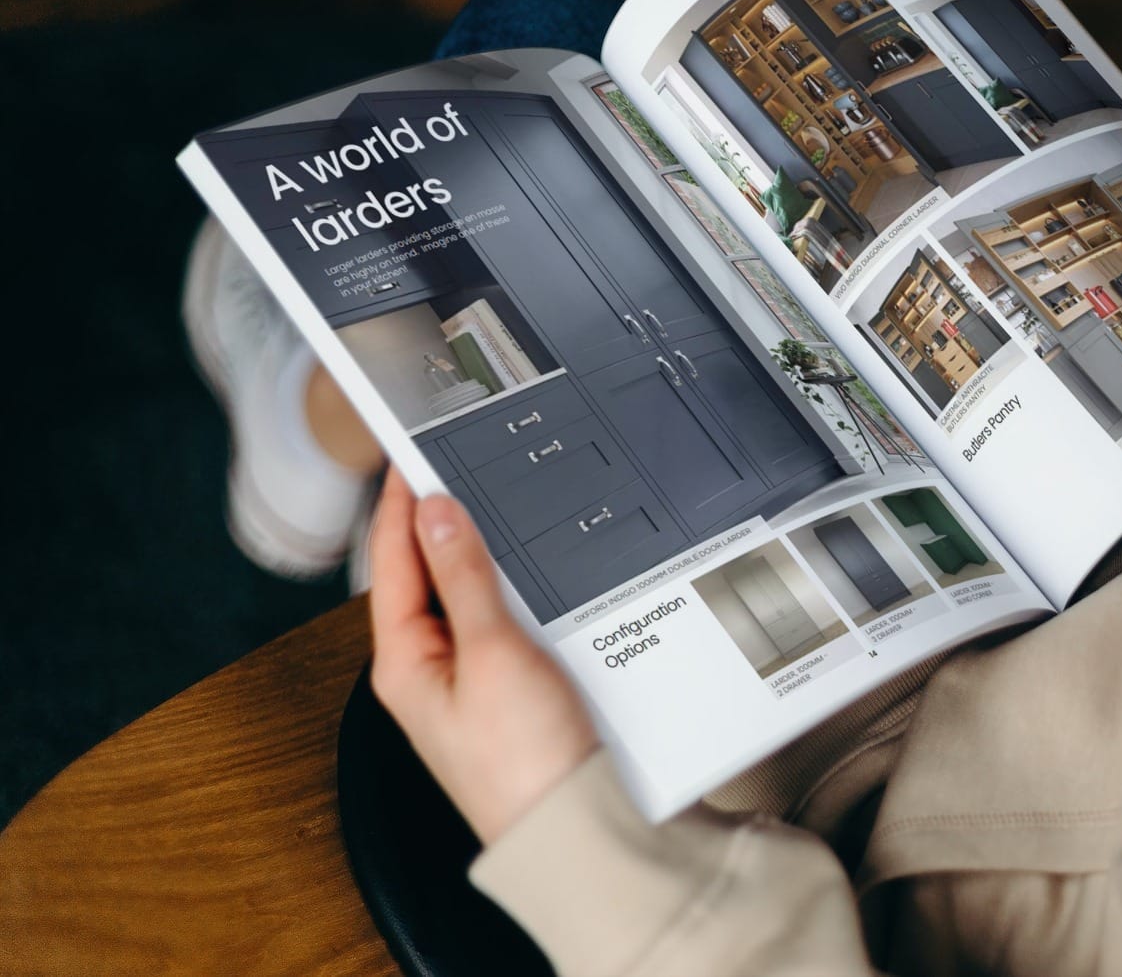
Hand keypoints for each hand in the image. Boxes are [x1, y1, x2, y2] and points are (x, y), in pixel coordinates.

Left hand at [368, 468, 599, 844]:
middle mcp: (424, 672)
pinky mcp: (500, 694)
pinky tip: (525, 574)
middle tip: (451, 466)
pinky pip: (491, 625)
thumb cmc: (523, 762)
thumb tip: (437, 513)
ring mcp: (462, 685)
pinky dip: (503, 591)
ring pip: (459, 600)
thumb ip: (464, 578)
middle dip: (434, 524)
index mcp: (402, 662)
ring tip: (485, 507)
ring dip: (472, 557)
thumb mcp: (492, 652)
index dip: (399, 504)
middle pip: (421, 578)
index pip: (390, 561)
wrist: (569, 827)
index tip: (410, 456)